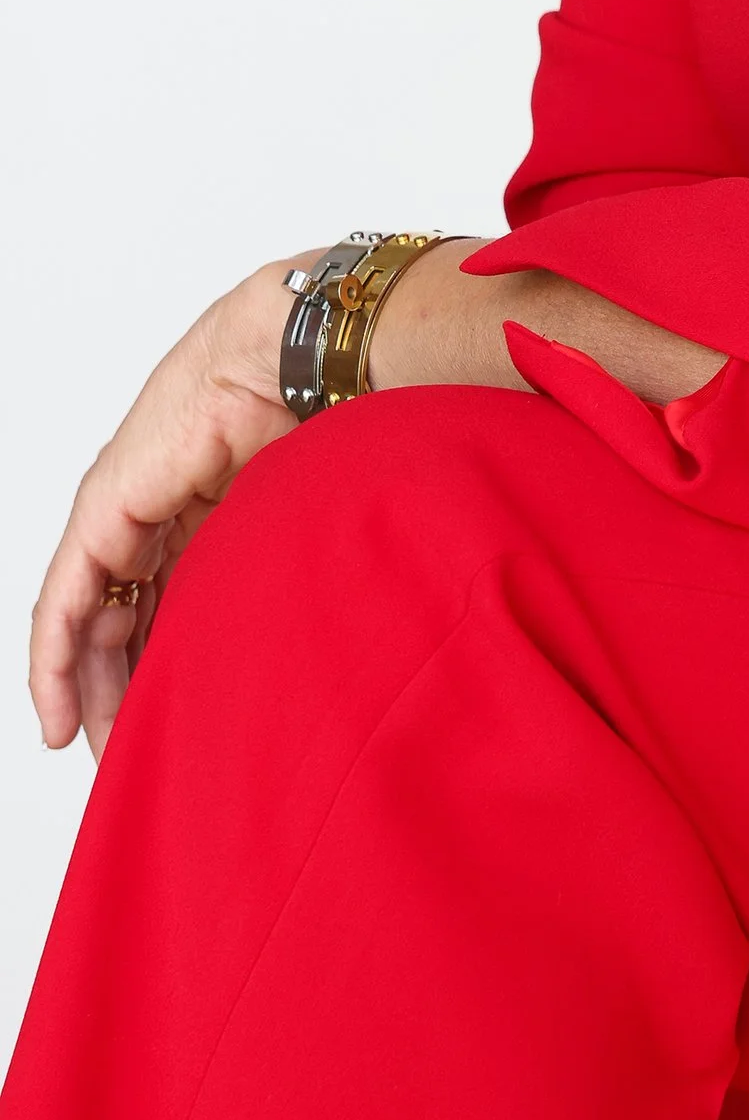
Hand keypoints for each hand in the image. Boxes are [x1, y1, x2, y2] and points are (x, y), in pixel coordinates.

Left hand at [29, 262, 304, 756]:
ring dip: (89, 689)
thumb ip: (275, 576)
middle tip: (132, 756)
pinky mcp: (101, 516)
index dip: (164, 668)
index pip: (168, 605)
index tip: (171, 728)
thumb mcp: (295, 527)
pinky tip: (59, 716)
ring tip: (101, 750)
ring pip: (89, 621)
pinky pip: (65, 604)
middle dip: (124, 691)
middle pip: (123, 621)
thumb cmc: (323, 421)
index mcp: (206, 513)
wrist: (294, 363)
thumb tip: (304, 656)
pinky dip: (54, 663)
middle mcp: (155, 516)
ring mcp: (122, 515)